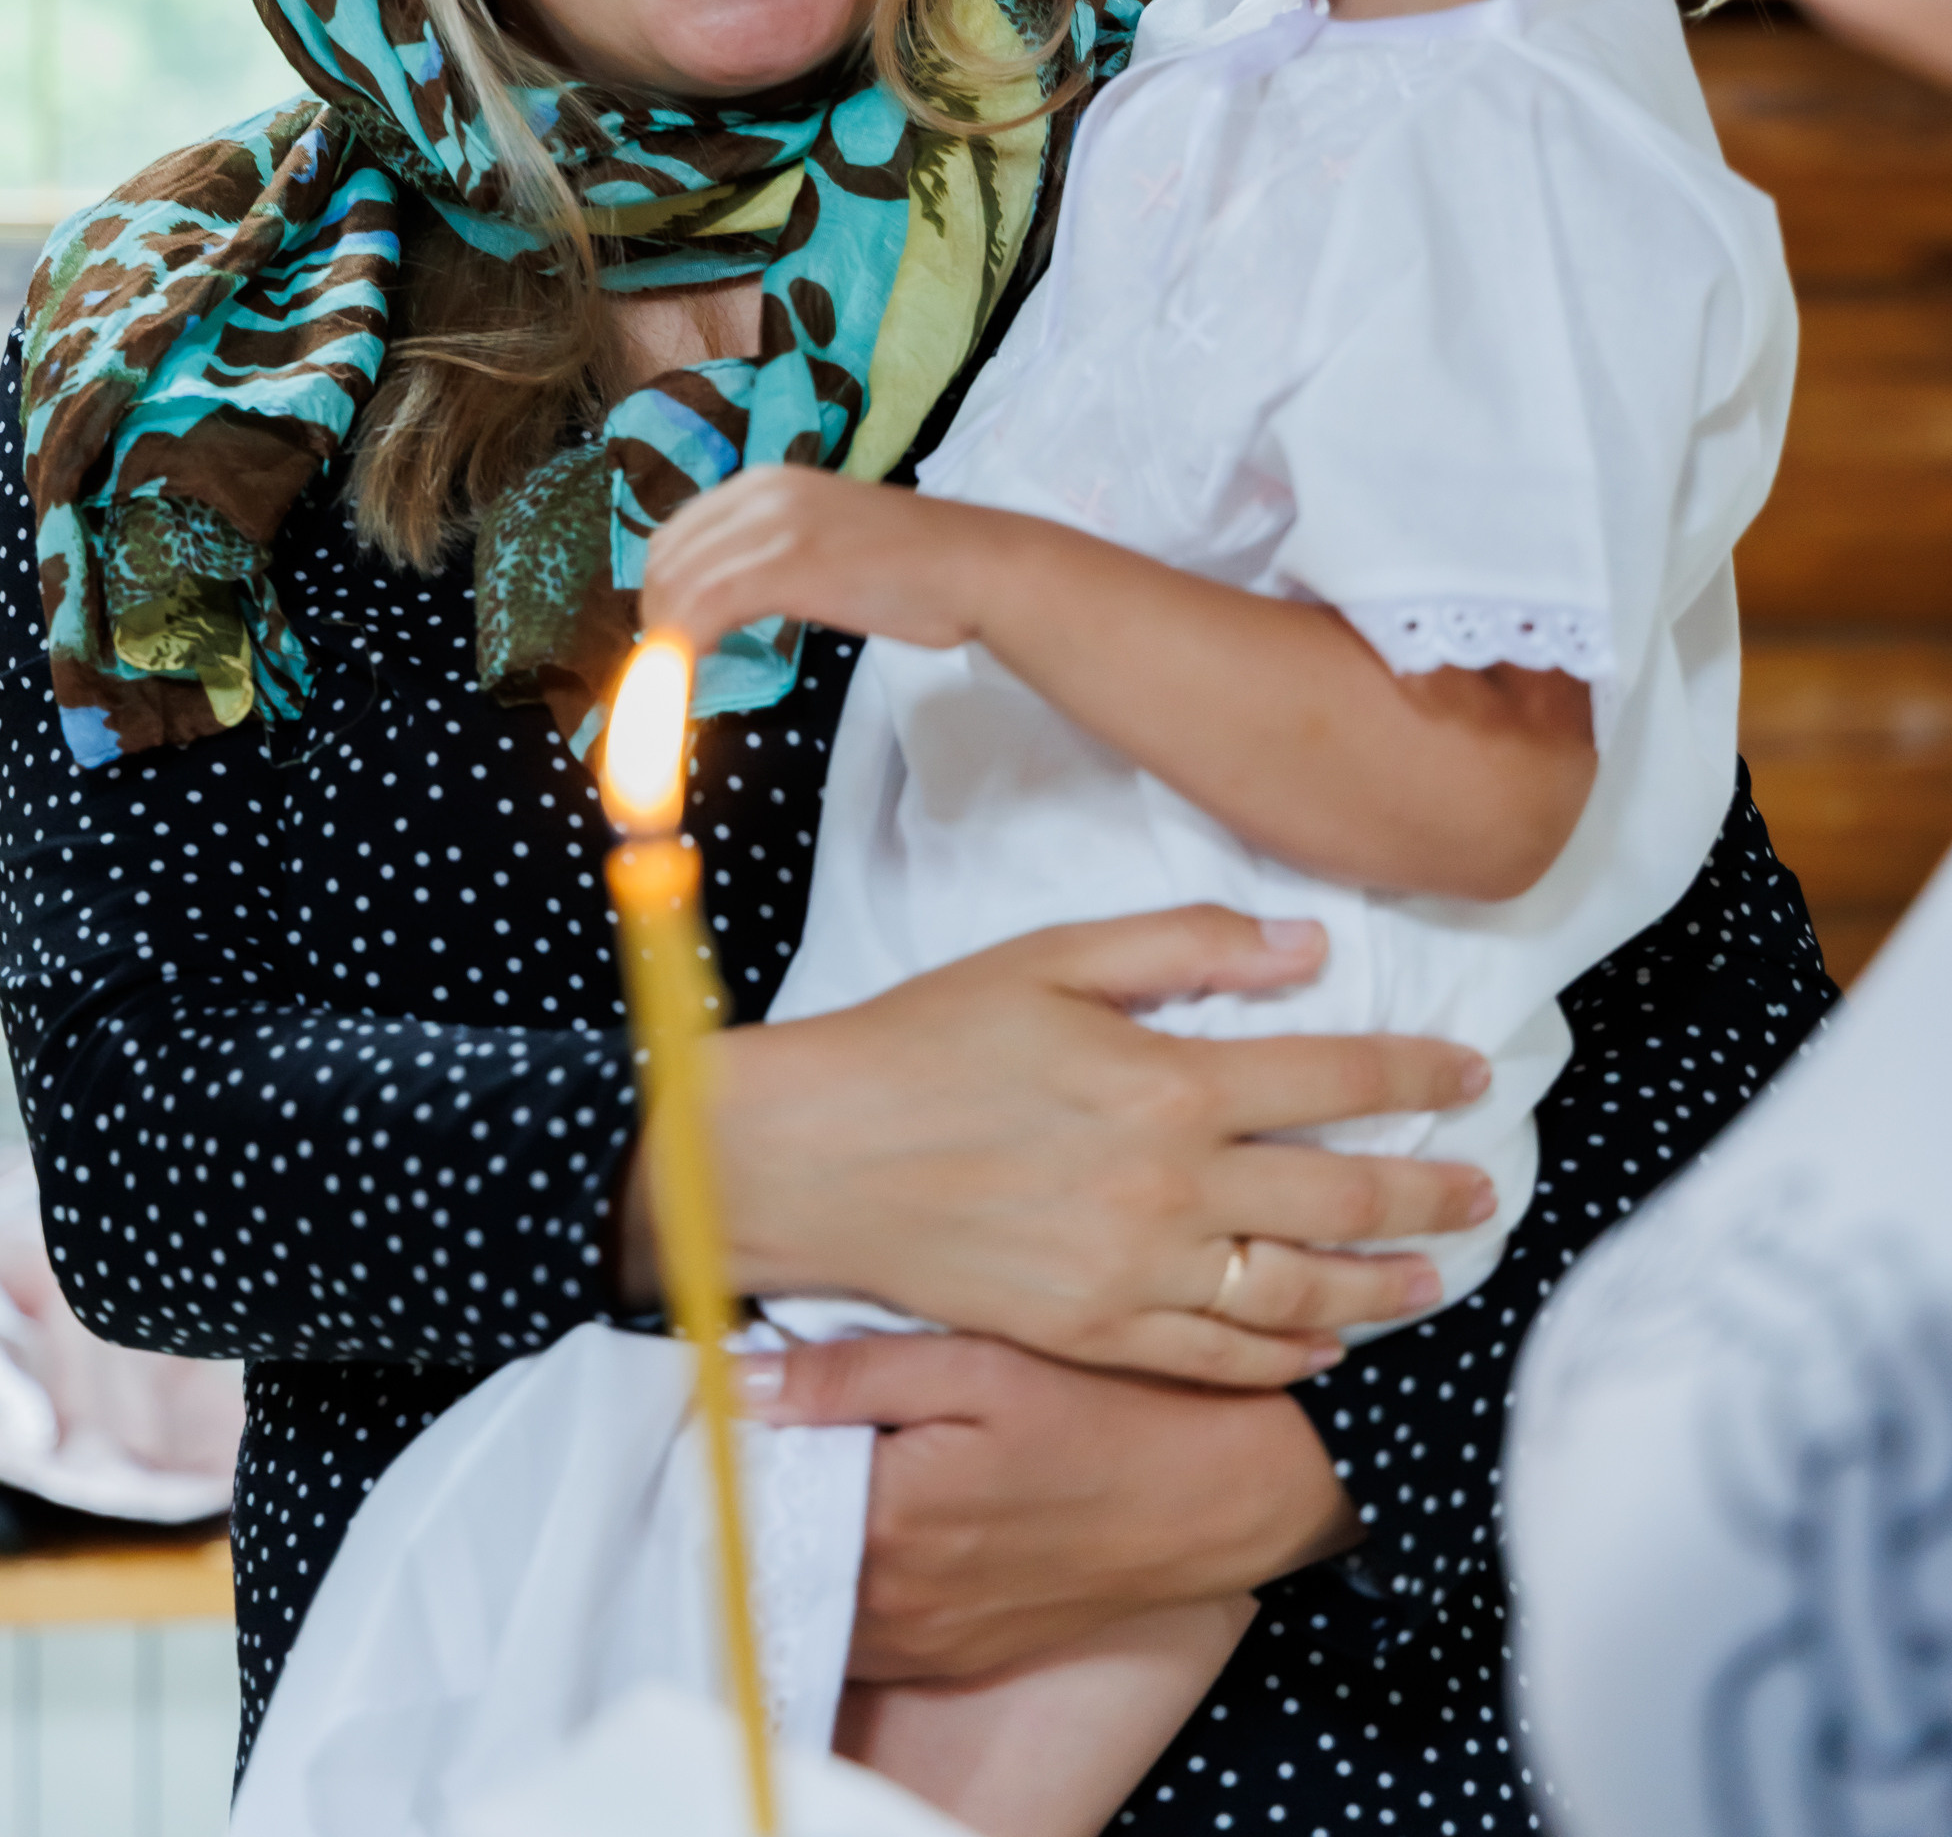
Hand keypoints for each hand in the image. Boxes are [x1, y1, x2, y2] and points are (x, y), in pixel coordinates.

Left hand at [644, 465, 985, 654]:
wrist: (978, 567)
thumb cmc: (917, 569)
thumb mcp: (826, 541)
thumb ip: (775, 555)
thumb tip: (729, 600)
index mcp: (768, 481)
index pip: (679, 535)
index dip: (663, 593)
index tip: (672, 641)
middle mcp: (762, 490)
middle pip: (666, 559)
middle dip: (657, 620)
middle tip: (672, 673)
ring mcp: (774, 524)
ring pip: (678, 587)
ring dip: (666, 645)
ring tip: (682, 688)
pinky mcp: (788, 563)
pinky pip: (704, 610)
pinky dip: (685, 652)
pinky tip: (696, 681)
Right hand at [692, 904, 1494, 1388]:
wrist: (815, 1154)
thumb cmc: (925, 1038)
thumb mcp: (1050, 955)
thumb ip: (1185, 945)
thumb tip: (1307, 946)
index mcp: (1166, 1078)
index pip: (1333, 1072)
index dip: (1416, 1072)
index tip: (1473, 1072)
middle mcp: (1170, 1185)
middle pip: (1340, 1191)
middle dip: (1430, 1189)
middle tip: (1485, 1188)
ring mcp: (1137, 1272)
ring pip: (1300, 1291)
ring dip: (1383, 1284)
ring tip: (1436, 1277)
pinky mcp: (1098, 1333)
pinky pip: (1221, 1355)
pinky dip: (1289, 1357)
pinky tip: (1327, 1347)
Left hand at [742, 1332, 1359, 1682]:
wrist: (1208, 1495)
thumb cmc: (1102, 1410)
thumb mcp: (977, 1363)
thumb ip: (848, 1374)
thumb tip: (732, 1381)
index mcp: (887, 1518)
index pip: (752, 1495)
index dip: (731, 1444)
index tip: (722, 1397)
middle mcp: (895, 1600)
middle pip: (775, 1554)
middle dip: (760, 1492)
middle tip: (768, 1420)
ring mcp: (927, 1640)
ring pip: (814, 1598)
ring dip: (799, 1542)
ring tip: (820, 1464)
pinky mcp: (957, 1656)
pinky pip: (864, 1632)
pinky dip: (847, 1584)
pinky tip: (873, 1519)